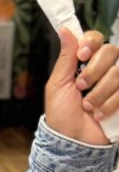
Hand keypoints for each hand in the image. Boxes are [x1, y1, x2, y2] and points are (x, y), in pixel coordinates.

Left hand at [45, 27, 118, 144]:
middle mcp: (103, 69)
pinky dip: (110, 104)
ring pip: (118, 72)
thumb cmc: (62, 115)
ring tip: (88, 106)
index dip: (91, 43)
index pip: (96, 38)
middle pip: (111, 51)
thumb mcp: (58, 84)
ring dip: (99, 92)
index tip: (82, 54)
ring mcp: (116, 83)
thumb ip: (66, 57)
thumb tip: (65, 29)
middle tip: (81, 87)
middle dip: (94, 71)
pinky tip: (99, 114)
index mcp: (84, 62)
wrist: (73, 141)